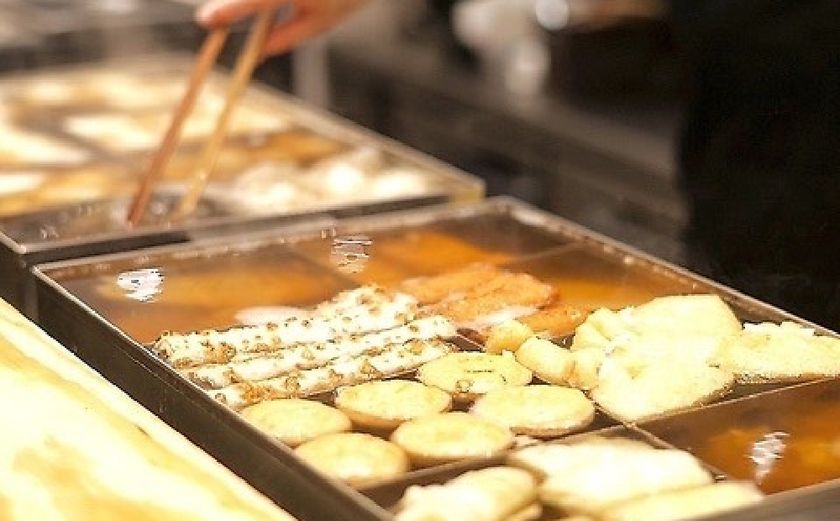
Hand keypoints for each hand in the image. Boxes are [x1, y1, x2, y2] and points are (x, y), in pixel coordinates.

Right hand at [197, 0, 364, 55]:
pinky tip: (264, 11)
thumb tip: (256, 54)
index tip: (206, 21)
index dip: (228, 11)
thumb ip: (286, 38)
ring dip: (241, 5)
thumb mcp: (321, 22)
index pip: (256, 0)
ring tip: (229, 18)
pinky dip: (259, 2)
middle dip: (229, 5)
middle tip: (212, 18)